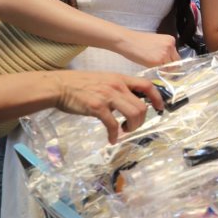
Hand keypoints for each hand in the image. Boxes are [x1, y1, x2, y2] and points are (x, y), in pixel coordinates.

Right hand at [50, 71, 164, 142]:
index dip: (157, 98)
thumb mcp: (105, 79)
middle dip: (141, 121)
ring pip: (134, 114)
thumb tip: (128, 102)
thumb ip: (118, 88)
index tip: (159, 108)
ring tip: (124, 131)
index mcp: (121, 79)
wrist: (59, 85)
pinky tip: (112, 139)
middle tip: (132, 126)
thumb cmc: (80, 84)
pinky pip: (113, 125)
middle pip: (142, 106)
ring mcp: (108, 96)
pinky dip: (115, 135)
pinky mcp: (97, 107)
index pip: (147, 85)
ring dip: (132, 127)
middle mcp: (117, 86)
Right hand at [116, 31, 179, 66]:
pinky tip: (148, 64)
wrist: (127, 41)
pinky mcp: (158, 61)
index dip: (171, 62)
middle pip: (175, 63)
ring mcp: (165, 54)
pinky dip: (156, 70)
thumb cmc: (139, 41)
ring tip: (150, 63)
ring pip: (169, 68)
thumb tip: (169, 61)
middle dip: (168, 66)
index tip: (165, 65)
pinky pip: (161, 71)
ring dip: (161, 69)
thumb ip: (165, 50)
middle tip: (157, 66)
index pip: (176, 56)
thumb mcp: (157, 42)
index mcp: (171, 40)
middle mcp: (170, 47)